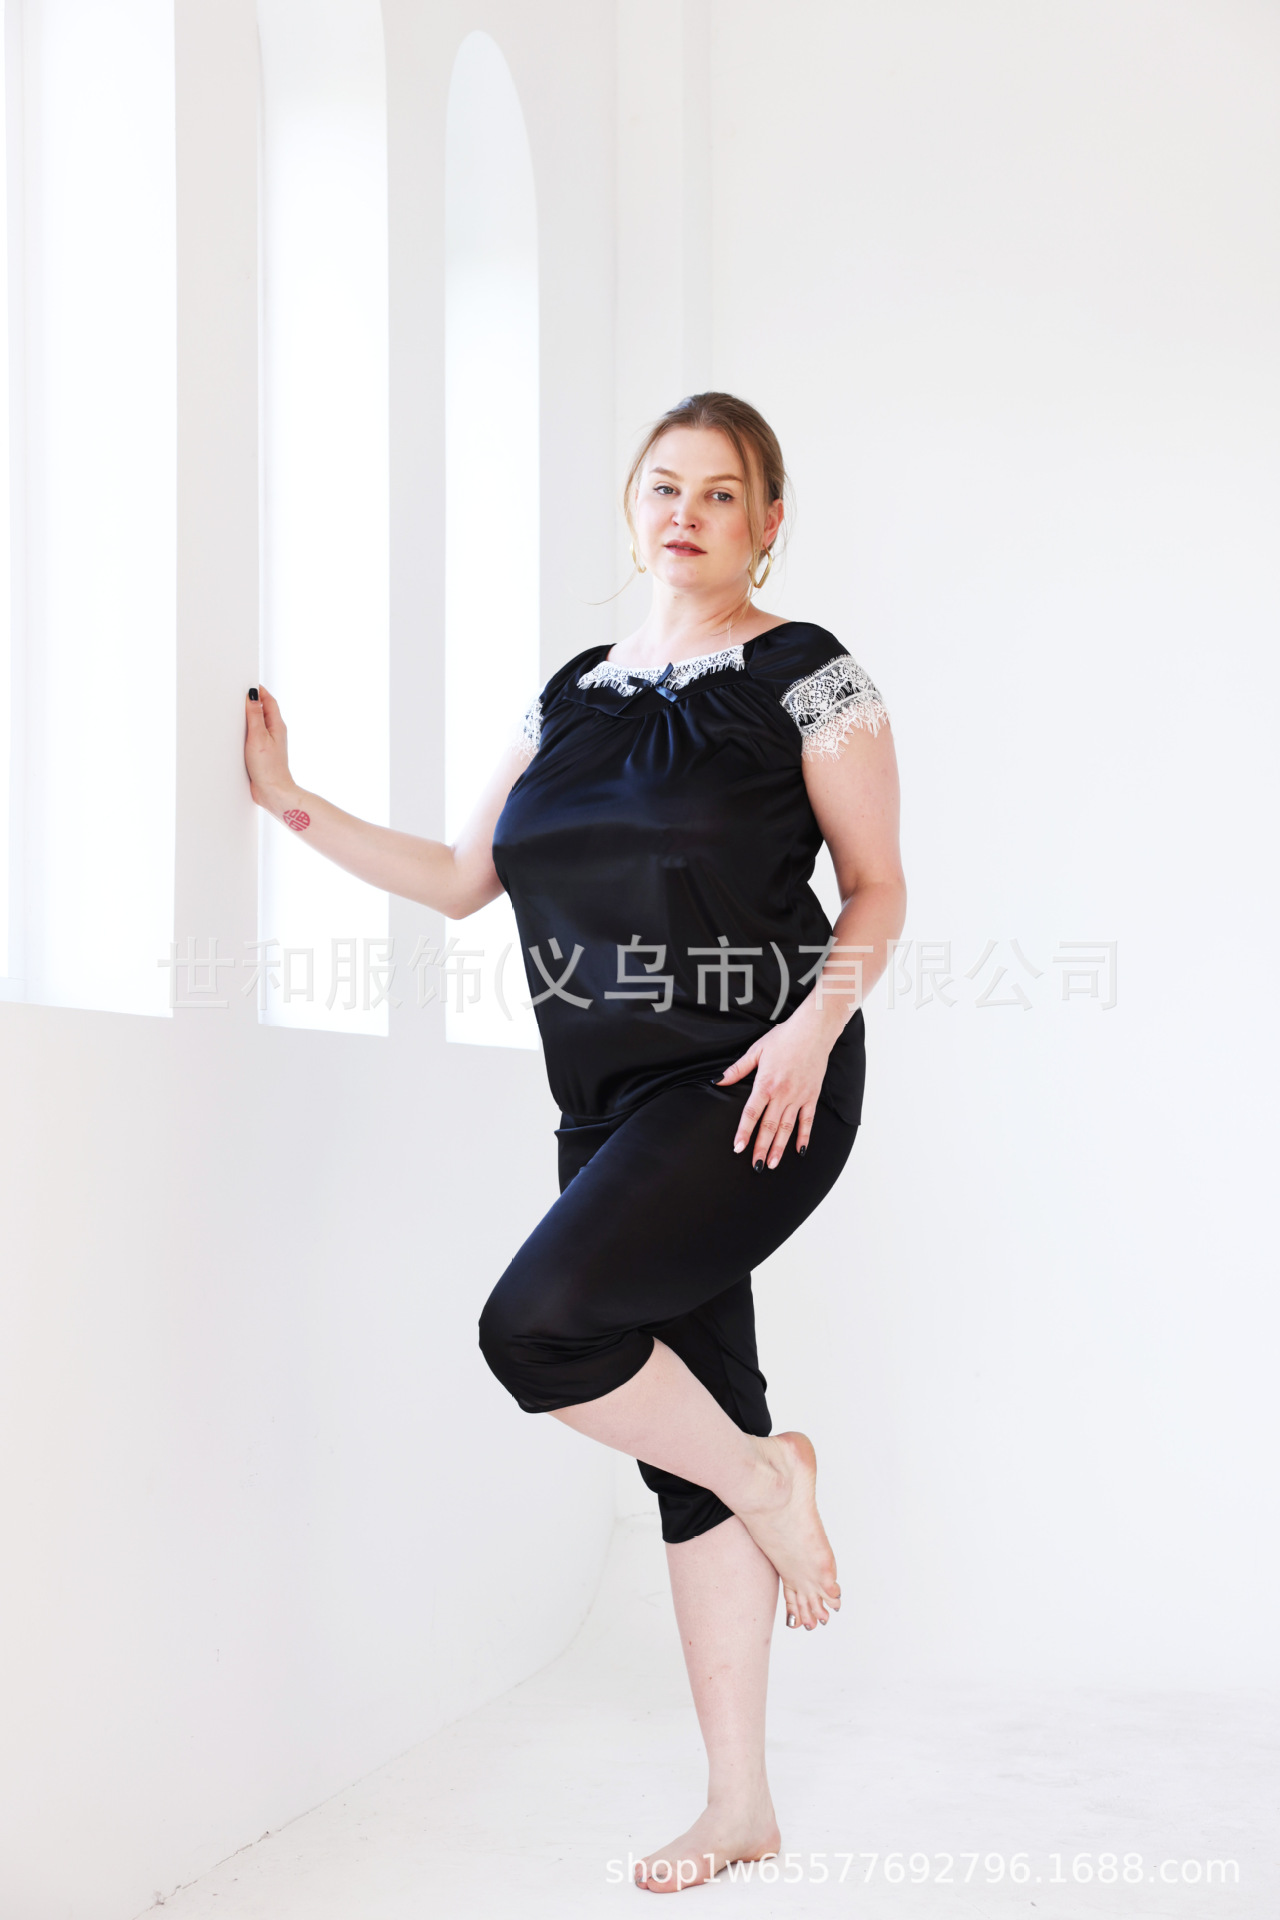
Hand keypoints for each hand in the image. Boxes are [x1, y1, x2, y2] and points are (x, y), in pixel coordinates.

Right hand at [244, 684, 295, 811]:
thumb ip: (254, 716)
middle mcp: (274, 733)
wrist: (273, 792)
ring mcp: (268, 743)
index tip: (246, 683)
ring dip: (246, 717)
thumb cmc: (268, 767)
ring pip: (257, 724)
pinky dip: (244, 732)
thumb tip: (253, 695)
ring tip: (232, 711)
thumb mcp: (258, 737)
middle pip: (263, 711)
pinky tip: (234, 735)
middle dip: (251, 701)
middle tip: (236, 694)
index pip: (269, 701)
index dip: (259, 691)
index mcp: (277, 725)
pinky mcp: (261, 754)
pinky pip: (252, 737)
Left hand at [715, 999, 835, 1167]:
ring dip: (779, 1148)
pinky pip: (807, 1121)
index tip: (738, 1148)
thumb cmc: (784, 1038)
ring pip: (787, 1128)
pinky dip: (804, 1137)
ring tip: (771, 1164)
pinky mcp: (812, 1096)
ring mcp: (799, 1097)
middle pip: (769, 1126)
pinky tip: (799, 1151)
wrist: (813, 1031)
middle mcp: (782, 1094)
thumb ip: (737, 1069)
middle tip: (755, 1166)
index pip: (751, 1114)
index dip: (744, 1132)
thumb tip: (718, 1081)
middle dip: (760, 1148)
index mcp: (765, 1083)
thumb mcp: (756, 1051)